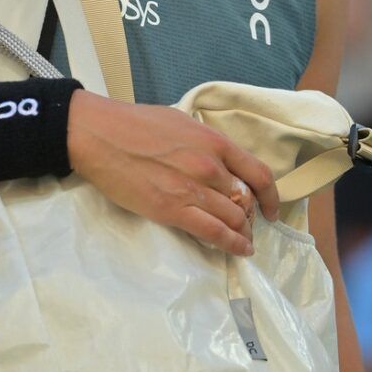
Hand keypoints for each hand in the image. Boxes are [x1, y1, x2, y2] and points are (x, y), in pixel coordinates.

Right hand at [66, 91, 280, 256]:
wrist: (100, 135)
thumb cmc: (134, 124)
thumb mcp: (181, 122)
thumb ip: (204, 142)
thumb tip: (216, 159)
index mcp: (214, 141)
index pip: (259, 173)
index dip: (270, 196)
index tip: (271, 208)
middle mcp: (211, 166)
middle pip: (245, 200)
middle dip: (251, 217)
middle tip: (249, 226)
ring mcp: (193, 189)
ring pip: (233, 218)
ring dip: (244, 233)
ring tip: (245, 242)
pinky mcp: (172, 210)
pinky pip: (213, 232)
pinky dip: (231, 243)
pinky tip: (239, 249)